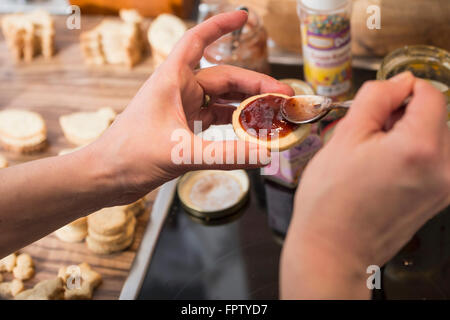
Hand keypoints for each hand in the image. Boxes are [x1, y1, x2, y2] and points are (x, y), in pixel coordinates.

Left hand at [88, 11, 292, 202]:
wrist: (105, 177)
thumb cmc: (129, 156)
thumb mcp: (181, 153)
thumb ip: (225, 155)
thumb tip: (264, 155)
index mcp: (172, 80)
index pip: (198, 39)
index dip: (221, 25)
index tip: (245, 17)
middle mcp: (178, 89)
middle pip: (223, 77)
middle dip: (254, 84)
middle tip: (283, 96)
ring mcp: (180, 108)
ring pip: (221, 99)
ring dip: (245, 104)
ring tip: (272, 112)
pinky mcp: (181, 127)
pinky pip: (214, 118)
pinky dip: (232, 123)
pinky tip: (249, 130)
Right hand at [281, 72, 449, 298]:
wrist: (333, 249)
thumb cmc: (330, 200)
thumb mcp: (345, 137)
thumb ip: (376, 98)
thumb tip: (400, 80)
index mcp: (421, 148)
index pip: (430, 94)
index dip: (401, 90)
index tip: (380, 103)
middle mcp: (445, 168)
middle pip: (436, 116)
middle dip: (404, 116)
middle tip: (369, 136)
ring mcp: (446, 187)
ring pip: (435, 137)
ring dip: (408, 135)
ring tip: (374, 157)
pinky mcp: (440, 199)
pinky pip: (434, 160)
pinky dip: (413, 155)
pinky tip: (384, 170)